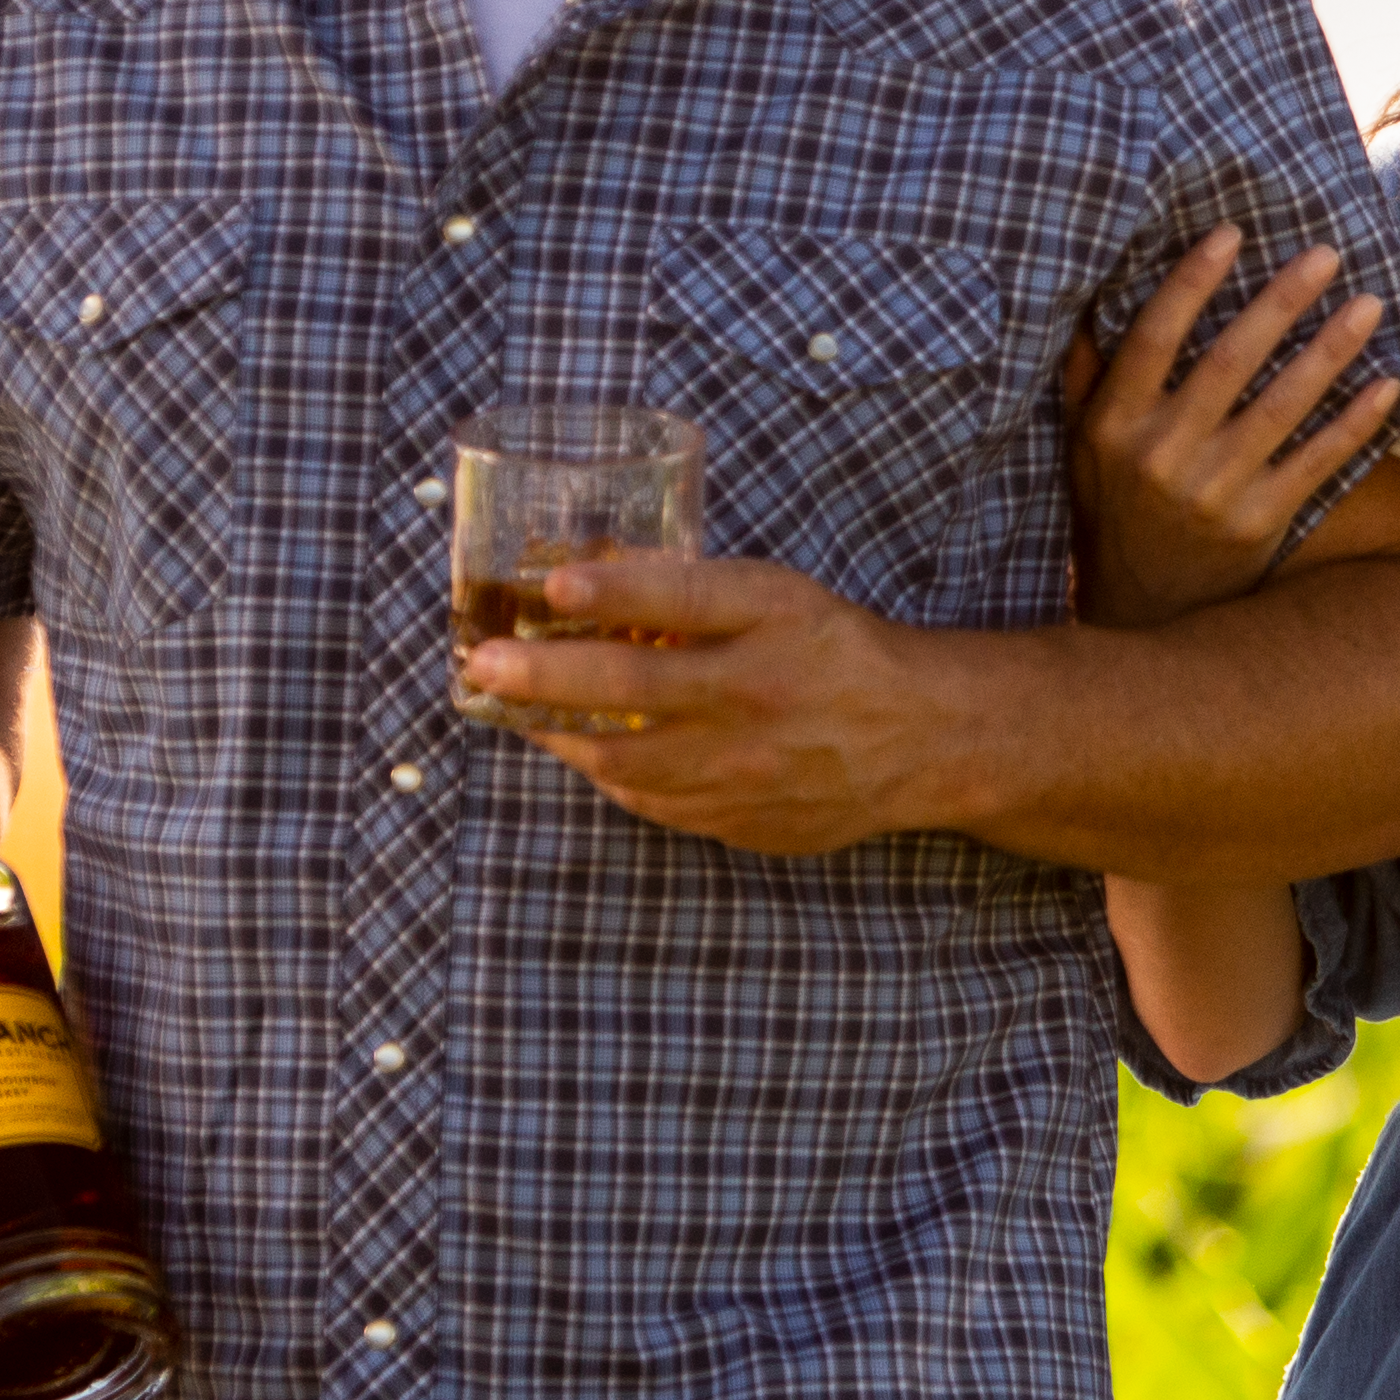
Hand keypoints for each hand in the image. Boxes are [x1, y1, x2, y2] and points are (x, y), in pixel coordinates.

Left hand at [462, 551, 957, 853]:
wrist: (917, 739)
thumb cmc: (835, 651)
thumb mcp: (777, 596)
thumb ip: (689, 589)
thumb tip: (591, 575)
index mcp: (770, 634)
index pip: (681, 604)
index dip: (613, 593)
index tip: (552, 585)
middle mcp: (755, 707)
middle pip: (632, 693)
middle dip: (544, 679)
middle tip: (482, 665)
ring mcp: (747, 775)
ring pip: (628, 763)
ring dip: (561, 737)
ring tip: (514, 711)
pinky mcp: (743, 824)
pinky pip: (656, 804)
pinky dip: (611, 776)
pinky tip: (588, 753)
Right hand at [1061, 227, 1399, 628]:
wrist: (1140, 611)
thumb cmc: (1111, 508)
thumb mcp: (1079, 443)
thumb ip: (1088, 373)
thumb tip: (1091, 293)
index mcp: (1116, 425)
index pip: (1153, 339)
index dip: (1191, 283)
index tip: (1231, 233)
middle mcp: (1162, 455)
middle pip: (1228, 364)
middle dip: (1280, 303)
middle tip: (1325, 254)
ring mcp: (1213, 493)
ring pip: (1280, 408)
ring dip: (1329, 352)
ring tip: (1369, 304)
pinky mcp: (1258, 525)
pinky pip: (1315, 463)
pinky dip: (1353, 424)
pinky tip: (1388, 384)